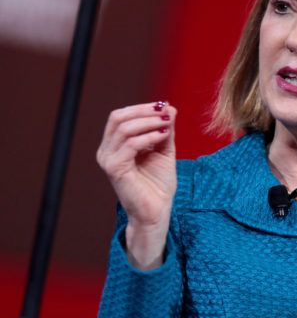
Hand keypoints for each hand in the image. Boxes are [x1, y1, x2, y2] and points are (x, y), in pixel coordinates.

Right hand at [96, 102, 176, 267]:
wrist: (156, 211)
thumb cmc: (158, 185)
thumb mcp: (164, 151)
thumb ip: (165, 130)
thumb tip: (169, 107)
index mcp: (114, 145)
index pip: (121, 116)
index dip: (141, 108)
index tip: (164, 106)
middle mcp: (106, 150)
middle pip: (118, 118)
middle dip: (144, 111)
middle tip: (165, 111)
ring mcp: (107, 159)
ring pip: (123, 129)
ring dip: (148, 122)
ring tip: (167, 123)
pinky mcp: (114, 169)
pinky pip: (130, 145)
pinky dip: (148, 137)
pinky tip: (163, 136)